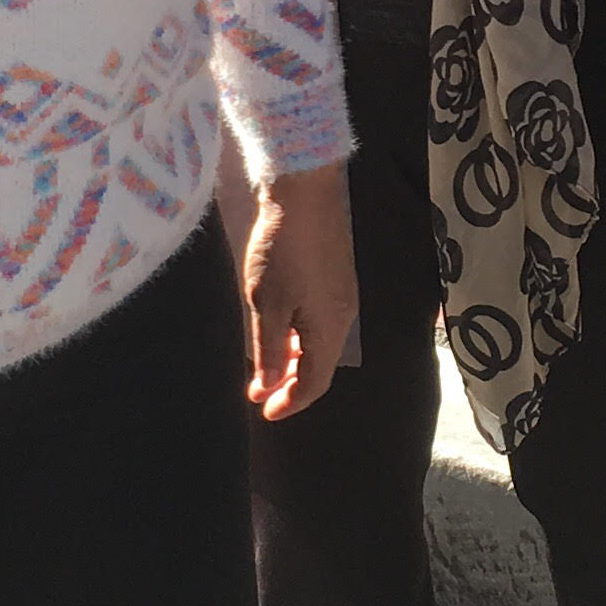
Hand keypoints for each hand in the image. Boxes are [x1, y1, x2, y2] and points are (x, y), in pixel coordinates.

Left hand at [240, 161, 358, 421]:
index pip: (315, 381)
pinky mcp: (337, 274)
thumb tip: (268, 387)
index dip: (291, 401)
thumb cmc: (282, 249)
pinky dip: (301, 334)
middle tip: (261, 391)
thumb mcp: (267, 304)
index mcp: (329, 328)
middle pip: (322, 364)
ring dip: (295, 357)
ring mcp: (343, 293)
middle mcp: (344, 315)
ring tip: (266, 362)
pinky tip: (281, 326)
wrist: (304, 193)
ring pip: (321, 341)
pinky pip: (322, 320)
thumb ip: (269, 349)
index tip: (266, 412)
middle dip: (292, 382)